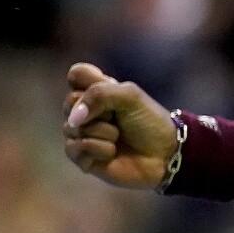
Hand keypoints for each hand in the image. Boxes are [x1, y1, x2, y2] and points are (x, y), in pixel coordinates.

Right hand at [62, 63, 177, 189]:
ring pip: (71, 127)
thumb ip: (99, 95)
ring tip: (118, 137)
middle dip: (98, 111)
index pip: (76, 75)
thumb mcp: (129, 97)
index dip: (87, 81)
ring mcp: (83, 134)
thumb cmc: (149, 121)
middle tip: (117, 118)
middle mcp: (86, 111)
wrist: (164, 153)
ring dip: (102, 132)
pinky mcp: (83, 157)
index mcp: (98, 92)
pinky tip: (112, 152)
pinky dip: (98, 149)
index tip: (109, 88)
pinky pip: (73, 149)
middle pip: (69, 102)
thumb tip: (73, 118)